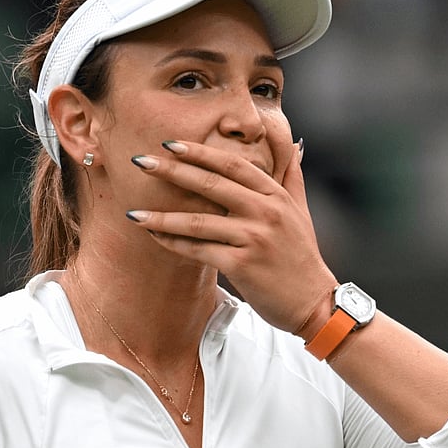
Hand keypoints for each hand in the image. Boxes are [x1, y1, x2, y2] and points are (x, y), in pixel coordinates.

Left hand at [125, 139, 337, 333]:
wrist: (314, 302)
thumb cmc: (302, 258)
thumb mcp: (301, 212)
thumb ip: (293, 178)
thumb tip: (295, 146)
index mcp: (275, 196)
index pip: (233, 165)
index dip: (200, 153)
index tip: (170, 144)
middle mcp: (265, 212)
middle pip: (210, 184)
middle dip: (172, 171)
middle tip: (141, 162)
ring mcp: (253, 239)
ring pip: (198, 222)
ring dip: (162, 216)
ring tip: (133, 212)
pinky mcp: (242, 266)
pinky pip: (199, 251)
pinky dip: (174, 244)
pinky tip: (154, 238)